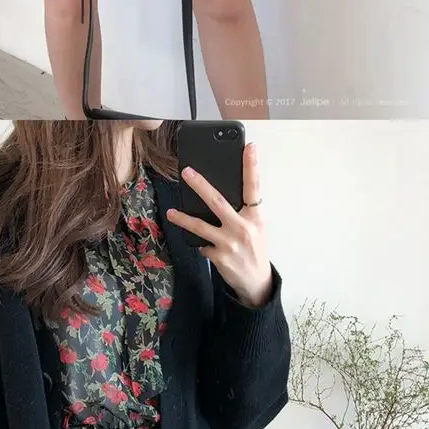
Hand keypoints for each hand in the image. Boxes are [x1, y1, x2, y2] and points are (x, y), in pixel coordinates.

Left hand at [165, 141, 272, 307]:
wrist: (256, 281)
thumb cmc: (254, 249)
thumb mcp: (256, 227)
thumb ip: (243, 211)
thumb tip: (218, 194)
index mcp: (255, 217)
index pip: (253, 187)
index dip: (251, 166)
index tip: (249, 147)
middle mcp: (243, 227)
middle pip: (217, 201)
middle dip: (200, 185)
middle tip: (187, 171)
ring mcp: (229, 242)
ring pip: (200, 225)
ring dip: (183, 218)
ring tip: (172, 212)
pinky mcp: (218, 256)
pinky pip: (201, 244)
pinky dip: (199, 243)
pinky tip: (204, 245)